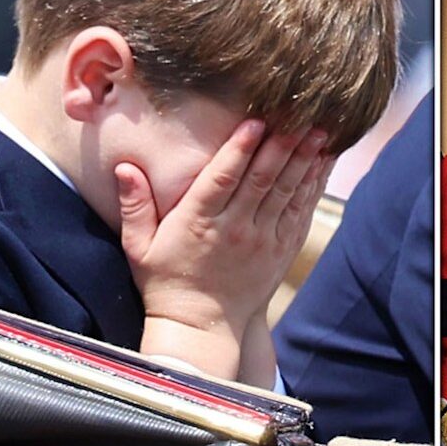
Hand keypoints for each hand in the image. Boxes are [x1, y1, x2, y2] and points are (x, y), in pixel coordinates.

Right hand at [116, 119, 333, 378]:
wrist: (201, 329)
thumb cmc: (166, 283)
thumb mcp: (138, 246)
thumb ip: (135, 205)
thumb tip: (124, 167)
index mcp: (199, 223)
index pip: (222, 179)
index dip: (239, 149)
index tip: (255, 121)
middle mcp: (235, 229)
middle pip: (262, 180)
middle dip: (282, 146)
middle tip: (300, 116)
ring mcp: (262, 240)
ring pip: (286, 193)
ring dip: (304, 161)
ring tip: (321, 132)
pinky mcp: (281, 250)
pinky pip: (300, 212)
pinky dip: (312, 186)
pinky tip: (322, 163)